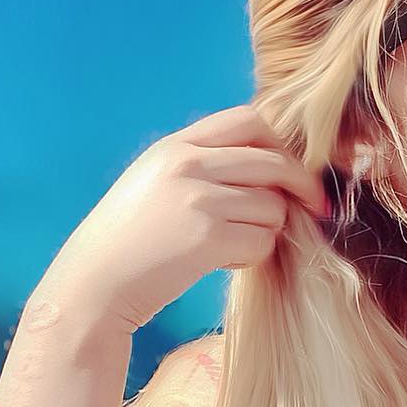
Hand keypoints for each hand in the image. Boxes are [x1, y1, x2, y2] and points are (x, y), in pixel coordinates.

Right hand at [43, 103, 328, 334]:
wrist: (92, 284)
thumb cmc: (128, 243)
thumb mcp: (156, 184)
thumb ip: (203, 167)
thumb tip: (272, 170)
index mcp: (176, 146)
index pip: (249, 121)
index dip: (283, 146)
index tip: (296, 172)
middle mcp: (187, 164)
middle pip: (274, 162)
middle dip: (301, 188)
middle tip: (314, 208)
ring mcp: (198, 199)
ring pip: (273, 207)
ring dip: (265, 231)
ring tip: (228, 245)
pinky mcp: (207, 237)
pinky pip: (263, 241)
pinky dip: (251, 256)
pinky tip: (220, 261)